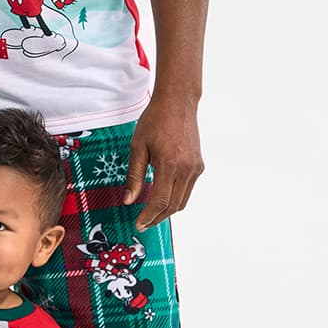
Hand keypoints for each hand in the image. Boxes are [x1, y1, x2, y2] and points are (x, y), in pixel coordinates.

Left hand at [123, 91, 203, 231]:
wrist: (178, 103)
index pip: (159, 201)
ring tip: (151, 215)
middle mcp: (186, 169)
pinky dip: (175, 198)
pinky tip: (163, 198)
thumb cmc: (155, 121)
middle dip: (157, 218)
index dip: (148, 216)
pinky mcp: (199, 165)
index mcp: (169, 164)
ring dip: (167, 211)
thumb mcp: (137, 147)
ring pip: (182, 201)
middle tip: (143, 223)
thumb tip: (129, 200)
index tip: (139, 224)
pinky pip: (187, 190)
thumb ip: (134, 176)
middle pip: (172, 206)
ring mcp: (195, 168)